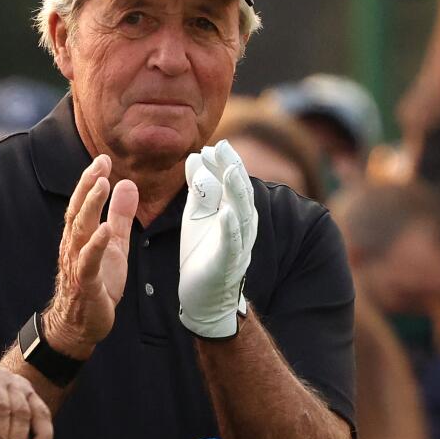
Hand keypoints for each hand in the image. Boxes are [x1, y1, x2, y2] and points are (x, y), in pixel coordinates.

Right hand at [46, 155, 137, 355]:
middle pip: (78, 211)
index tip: (102, 159)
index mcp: (81, 235)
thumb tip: (127, 183)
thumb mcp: (115, 245)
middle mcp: (74, 246)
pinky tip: (105, 230)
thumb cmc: (97, 283)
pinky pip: (88, 261)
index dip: (90, 180)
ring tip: (102, 185)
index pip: (82, 203)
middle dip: (88, 185)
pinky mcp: (85, 283)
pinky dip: (96, 245)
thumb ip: (120, 216)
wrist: (81, 324)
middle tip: (100, 164)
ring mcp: (77, 264)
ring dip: (91, 207)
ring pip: (81, 231)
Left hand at [180, 141, 257, 338]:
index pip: (231, 180)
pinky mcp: (229, 261)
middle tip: (223, 146)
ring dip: (236, 191)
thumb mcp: (197, 213)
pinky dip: (230, 227)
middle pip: (240, 190)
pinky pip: (232, 242)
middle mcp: (242, 223)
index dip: (225, 161)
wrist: (203, 294)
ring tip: (229, 172)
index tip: (214, 144)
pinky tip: (225, 212)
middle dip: (232, 168)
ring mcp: (238, 242)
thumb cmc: (202, 251)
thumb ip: (200, 187)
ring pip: (242, 212)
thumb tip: (197, 155)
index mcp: (234, 209)